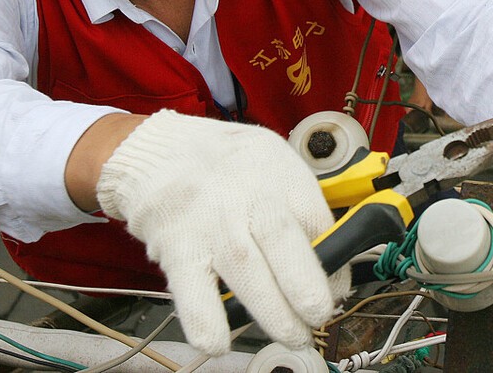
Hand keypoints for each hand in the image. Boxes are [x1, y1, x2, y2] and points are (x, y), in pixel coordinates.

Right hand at [97, 110, 346, 354]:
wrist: (156, 150)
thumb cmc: (224, 162)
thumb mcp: (273, 161)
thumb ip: (300, 205)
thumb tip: (329, 266)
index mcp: (277, 172)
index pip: (317, 221)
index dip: (334, 263)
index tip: (336, 288)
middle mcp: (245, 196)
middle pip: (285, 245)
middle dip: (309, 291)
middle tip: (319, 317)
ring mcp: (210, 224)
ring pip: (246, 274)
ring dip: (273, 314)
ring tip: (291, 335)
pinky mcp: (176, 249)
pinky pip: (193, 294)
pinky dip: (208, 324)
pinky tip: (222, 341)